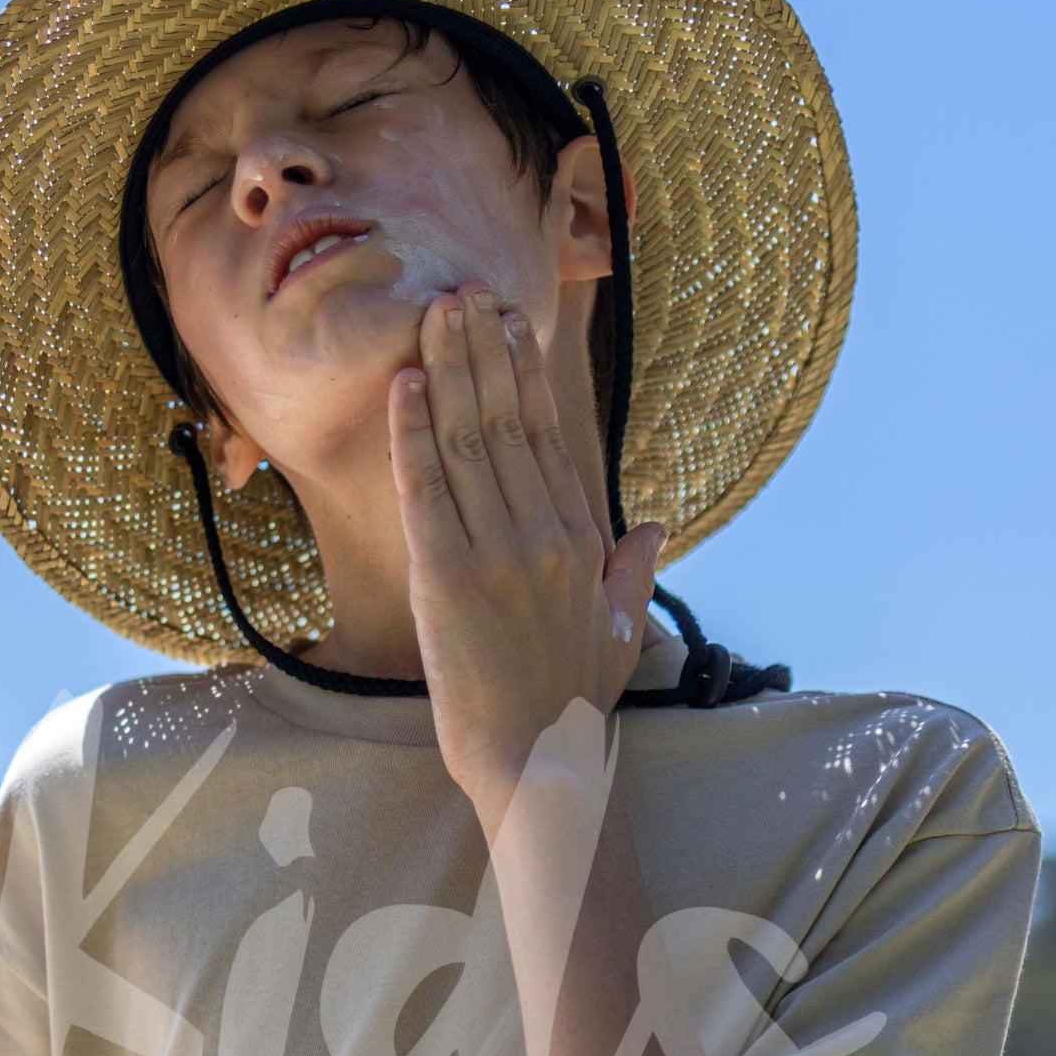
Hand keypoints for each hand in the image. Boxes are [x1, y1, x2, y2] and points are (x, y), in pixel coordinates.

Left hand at [389, 278, 667, 801]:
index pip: (550, 436)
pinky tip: (405, 385)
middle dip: (484, 350)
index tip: (510, 323)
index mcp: (581, 539)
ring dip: (449, 371)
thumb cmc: (569, 698)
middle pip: (509, 422)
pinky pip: (426, 489)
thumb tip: (650, 523)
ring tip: (434, 314)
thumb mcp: (617, 628)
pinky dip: (413, 432)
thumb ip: (632, 569)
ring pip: (469, 441)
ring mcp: (498, 552)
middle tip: (464, 293)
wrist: (536, 762)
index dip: (527, 373)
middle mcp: (545, 533)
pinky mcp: (448, 577)